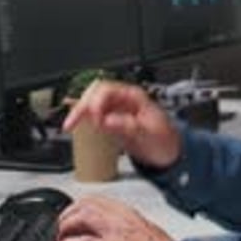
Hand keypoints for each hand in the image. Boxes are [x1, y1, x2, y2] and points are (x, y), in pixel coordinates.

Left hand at [55, 195, 173, 240]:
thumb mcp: (146, 233)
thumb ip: (131, 229)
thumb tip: (124, 235)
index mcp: (129, 213)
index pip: (100, 200)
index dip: (83, 204)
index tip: (75, 212)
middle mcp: (121, 217)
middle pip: (88, 203)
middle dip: (70, 211)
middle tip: (62, 222)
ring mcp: (115, 232)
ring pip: (83, 216)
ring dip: (66, 223)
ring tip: (60, 233)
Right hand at [63, 80, 181, 168]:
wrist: (170, 151)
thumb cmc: (164, 139)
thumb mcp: (148, 133)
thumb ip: (128, 125)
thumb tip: (107, 120)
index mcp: (134, 96)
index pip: (107, 89)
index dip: (96, 102)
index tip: (95, 120)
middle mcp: (123, 99)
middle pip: (95, 91)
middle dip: (82, 104)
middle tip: (73, 122)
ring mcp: (117, 108)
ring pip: (91, 100)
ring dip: (79, 109)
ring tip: (70, 124)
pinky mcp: (112, 119)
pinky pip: (93, 112)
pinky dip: (82, 116)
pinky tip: (74, 122)